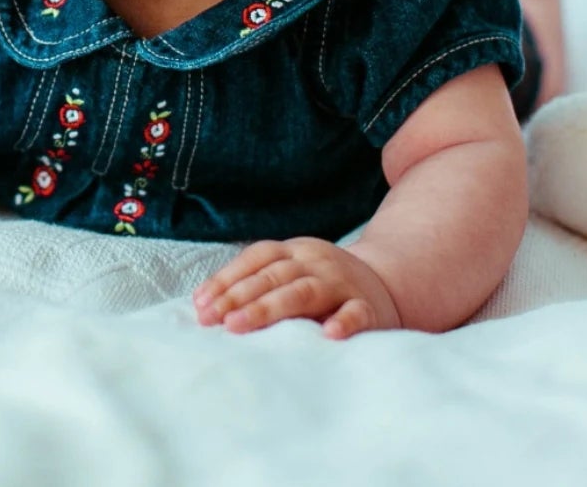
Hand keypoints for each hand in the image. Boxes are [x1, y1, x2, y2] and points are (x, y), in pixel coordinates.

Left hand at [192, 238, 401, 337]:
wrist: (385, 285)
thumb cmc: (322, 287)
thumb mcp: (292, 274)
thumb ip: (258, 284)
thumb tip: (204, 306)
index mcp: (294, 251)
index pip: (255, 258)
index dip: (226, 279)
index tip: (200, 304)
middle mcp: (316, 262)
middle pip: (273, 276)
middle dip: (239, 297)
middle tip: (213, 320)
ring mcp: (342, 283)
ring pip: (304, 292)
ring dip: (269, 308)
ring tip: (240, 325)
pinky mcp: (368, 307)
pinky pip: (355, 313)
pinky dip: (342, 322)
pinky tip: (327, 335)